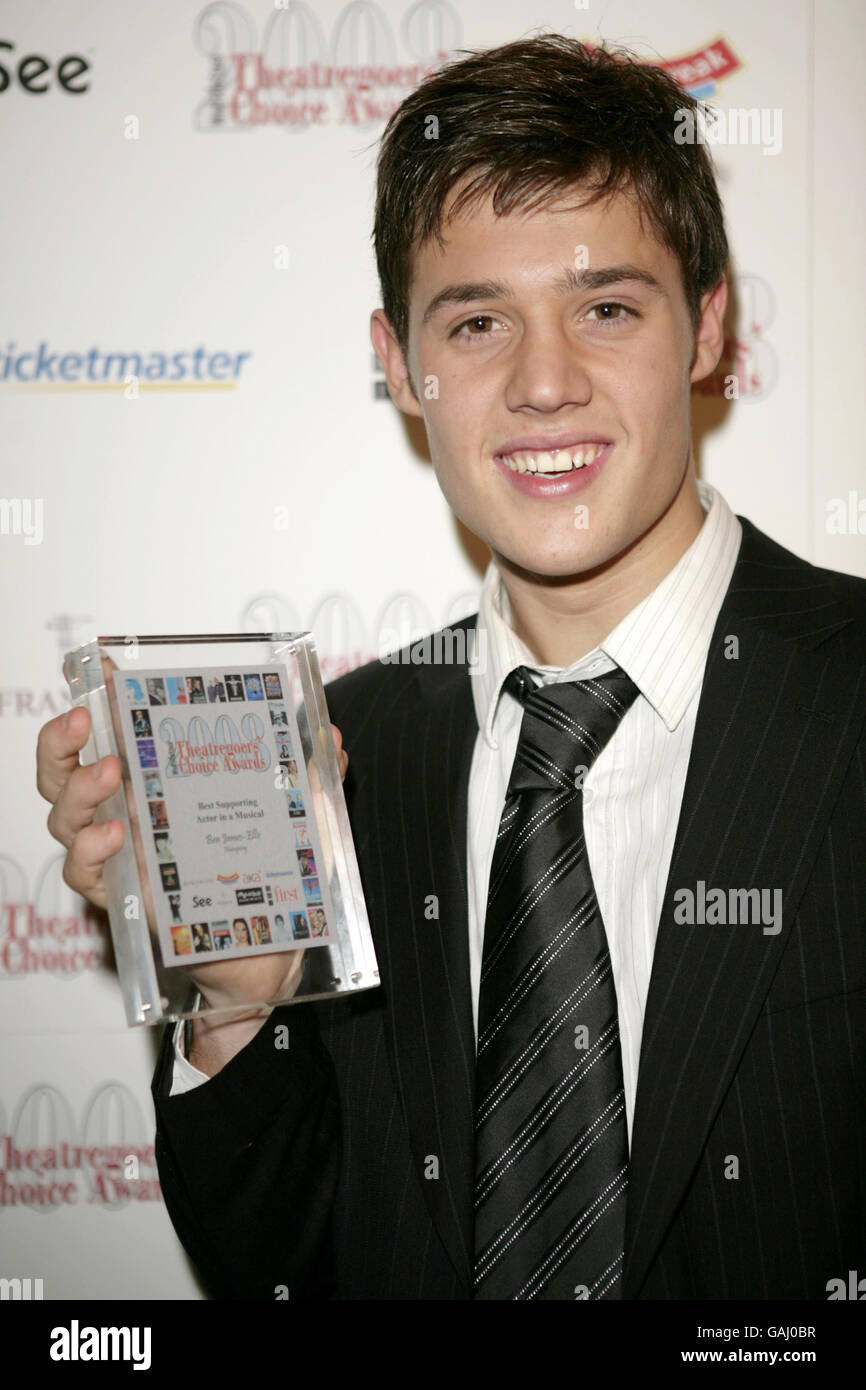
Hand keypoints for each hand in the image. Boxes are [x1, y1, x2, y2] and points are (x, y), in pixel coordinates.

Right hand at [38, 665, 348, 1016]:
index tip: (100, 669)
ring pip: (64, 819)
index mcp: (157, 783)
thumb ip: (314, 774)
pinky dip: (90, 851)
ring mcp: (120, 857)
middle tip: (84, 720)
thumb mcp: (298, 815)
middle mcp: (125, 814)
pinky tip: (115, 835)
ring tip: (110, 773)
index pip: (111, 733)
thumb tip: (332, 738)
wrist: (272, 947)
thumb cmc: (271, 872)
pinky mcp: (123, 899)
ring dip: (79, 789)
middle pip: (63, 772)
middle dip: (61, 741)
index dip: (96, 699)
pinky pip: (85, 874)